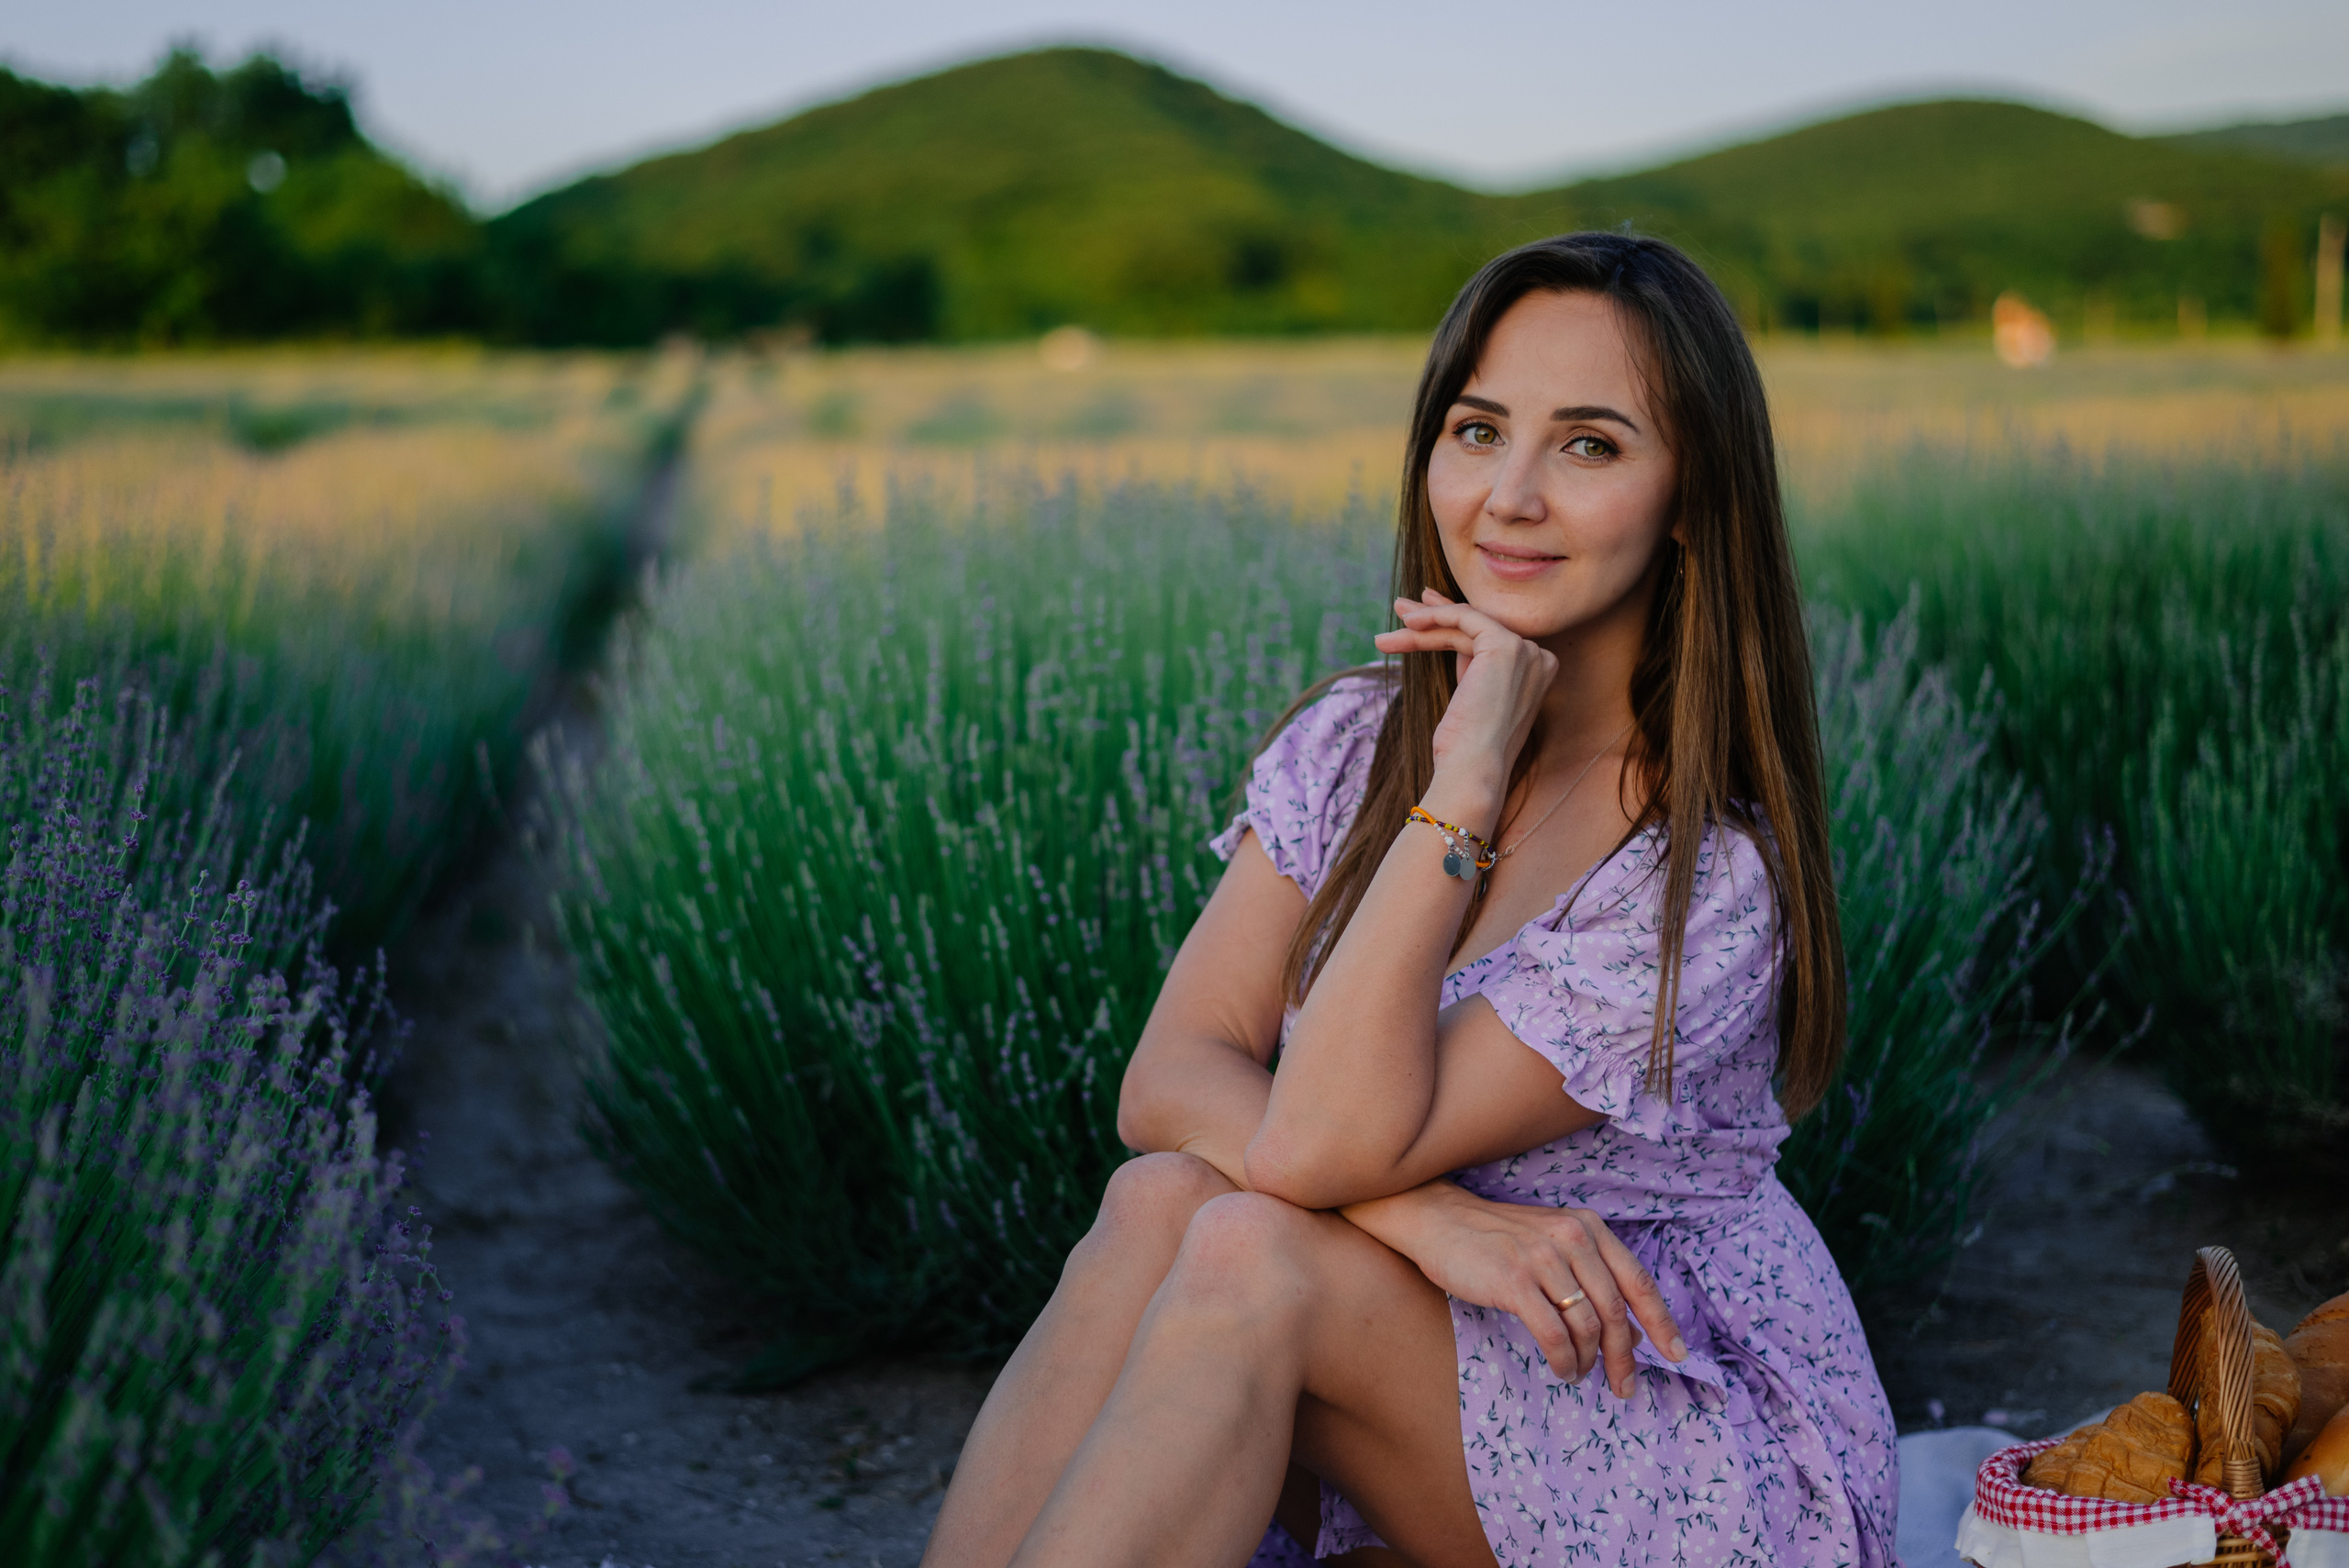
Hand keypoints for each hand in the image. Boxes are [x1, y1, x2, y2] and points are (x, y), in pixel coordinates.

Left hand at [1372, 589, 1555, 798]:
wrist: (1472, 770)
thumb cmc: (1466, 748)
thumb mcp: (1471, 697)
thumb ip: (1470, 665)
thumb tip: (1442, 633)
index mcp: (1537, 671)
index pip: (1488, 638)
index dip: (1453, 623)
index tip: (1421, 618)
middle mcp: (1539, 658)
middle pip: (1476, 627)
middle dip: (1435, 615)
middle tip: (1402, 609)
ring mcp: (1526, 650)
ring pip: (1463, 625)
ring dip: (1420, 627)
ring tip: (1383, 639)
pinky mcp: (1505, 645)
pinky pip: (1463, 617)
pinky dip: (1434, 617)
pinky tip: (1409, 625)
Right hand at [1383, 1185, 1685, 1396]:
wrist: (1438, 1220)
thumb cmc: (1497, 1239)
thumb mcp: (1552, 1243)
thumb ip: (1589, 1275)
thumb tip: (1629, 1330)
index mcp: (1588, 1227)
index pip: (1638, 1279)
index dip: (1661, 1321)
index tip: (1676, 1354)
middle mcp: (1571, 1237)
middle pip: (1615, 1310)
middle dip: (1625, 1356)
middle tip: (1623, 1386)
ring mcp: (1541, 1257)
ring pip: (1586, 1325)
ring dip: (1589, 1361)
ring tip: (1580, 1373)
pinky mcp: (1513, 1280)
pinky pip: (1553, 1334)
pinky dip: (1564, 1360)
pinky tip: (1562, 1369)